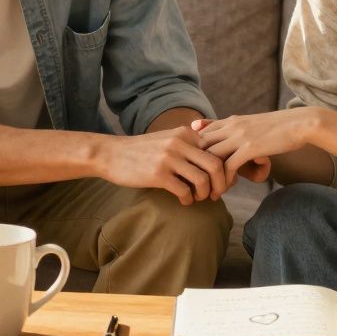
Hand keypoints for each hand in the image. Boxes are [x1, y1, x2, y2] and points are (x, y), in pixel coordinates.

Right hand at [98, 126, 227, 204]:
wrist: (111, 154)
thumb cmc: (142, 151)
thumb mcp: (168, 139)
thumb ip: (189, 146)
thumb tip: (215, 163)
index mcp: (186, 134)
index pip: (217, 150)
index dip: (225, 169)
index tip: (222, 181)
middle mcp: (180, 143)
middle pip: (216, 165)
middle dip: (221, 184)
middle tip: (216, 194)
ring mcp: (169, 158)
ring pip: (203, 180)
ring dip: (204, 194)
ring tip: (197, 198)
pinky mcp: (158, 174)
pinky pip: (184, 191)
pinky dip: (188, 200)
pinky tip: (183, 201)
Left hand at [196, 108, 318, 181]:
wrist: (301, 123)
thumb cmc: (279, 127)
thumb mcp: (253, 124)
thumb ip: (238, 130)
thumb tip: (231, 141)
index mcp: (231, 121)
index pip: (201, 133)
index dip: (195, 152)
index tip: (196, 168)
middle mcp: (231, 126)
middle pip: (200, 146)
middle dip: (196, 166)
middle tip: (198, 183)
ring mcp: (239, 136)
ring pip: (212, 157)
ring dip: (209, 177)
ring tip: (210, 190)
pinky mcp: (250, 147)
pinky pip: (229, 166)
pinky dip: (224, 179)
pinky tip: (227, 188)